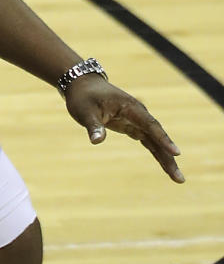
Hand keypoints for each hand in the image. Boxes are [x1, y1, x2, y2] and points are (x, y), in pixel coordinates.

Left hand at [63, 74, 183, 181]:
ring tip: (177, 178)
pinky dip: (157, 152)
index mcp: (130, 107)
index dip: (163, 139)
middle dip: (169, 157)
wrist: (83, 86)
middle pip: (157, 136)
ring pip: (155, 141)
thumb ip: (94, 126)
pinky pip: (148, 141)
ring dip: (166, 158)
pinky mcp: (132, 126)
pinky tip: (166, 166)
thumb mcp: (85, 111)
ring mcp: (136, 120)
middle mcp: (138, 114)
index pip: (150, 125)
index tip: (176, 153)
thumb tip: (97, 141)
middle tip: (180, 178)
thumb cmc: (84, 97)